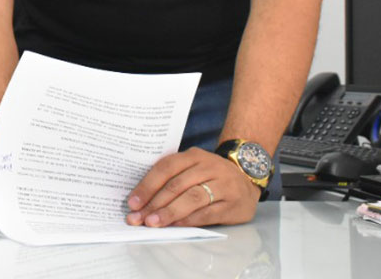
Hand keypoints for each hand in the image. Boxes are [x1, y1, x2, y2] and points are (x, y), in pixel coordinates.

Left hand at [125, 147, 259, 227]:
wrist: (248, 177)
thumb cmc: (211, 175)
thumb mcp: (193, 167)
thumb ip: (172, 178)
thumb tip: (141, 200)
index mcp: (194, 155)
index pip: (166, 168)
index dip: (147, 185)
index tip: (132, 203)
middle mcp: (209, 166)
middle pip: (177, 185)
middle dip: (154, 203)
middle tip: (137, 218)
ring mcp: (223, 184)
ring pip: (192, 198)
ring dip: (169, 212)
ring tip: (153, 222)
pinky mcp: (233, 203)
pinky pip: (208, 212)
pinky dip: (190, 220)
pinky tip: (176, 226)